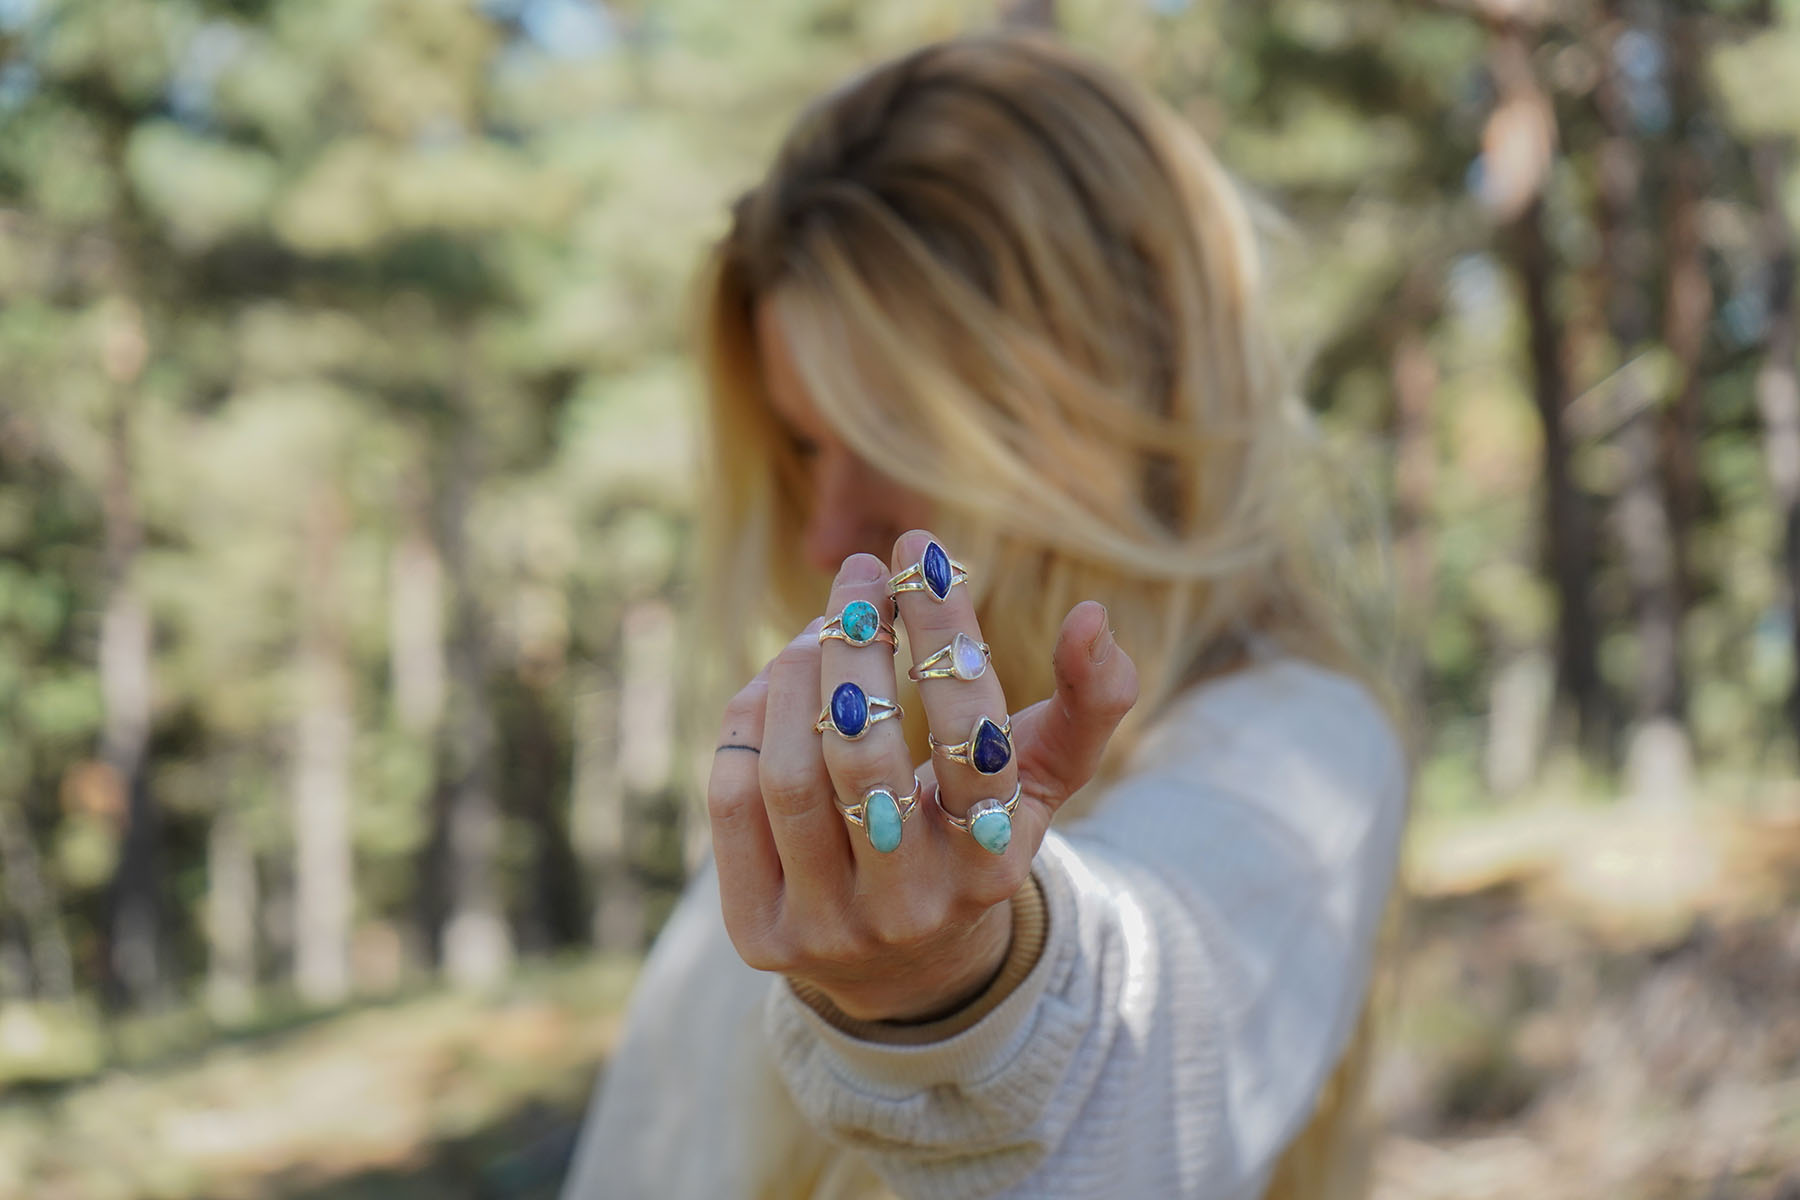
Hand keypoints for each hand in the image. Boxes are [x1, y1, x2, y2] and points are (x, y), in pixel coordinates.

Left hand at [707, 530, 1138, 1022]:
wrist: (902, 963)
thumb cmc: (975, 832)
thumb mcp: (1041, 779)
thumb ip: (1089, 702)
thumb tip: (1094, 616)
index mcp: (996, 864)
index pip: (972, 737)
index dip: (945, 634)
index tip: (921, 552)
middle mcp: (914, 907)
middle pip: (865, 754)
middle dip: (856, 643)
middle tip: (860, 575)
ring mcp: (830, 927)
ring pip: (790, 776)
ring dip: (797, 676)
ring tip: (820, 628)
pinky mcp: (761, 934)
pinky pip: (736, 801)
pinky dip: (751, 722)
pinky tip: (776, 683)